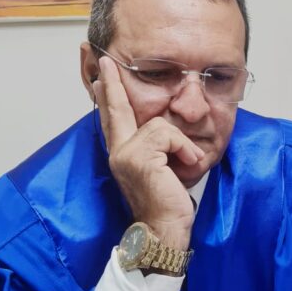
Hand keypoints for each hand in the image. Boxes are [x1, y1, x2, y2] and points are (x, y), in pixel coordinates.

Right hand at [92, 57, 203, 246]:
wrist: (164, 229)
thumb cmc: (167, 203)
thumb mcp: (162, 167)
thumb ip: (157, 146)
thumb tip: (165, 126)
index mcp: (122, 153)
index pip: (113, 118)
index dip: (107, 96)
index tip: (103, 74)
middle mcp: (117, 151)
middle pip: (116, 110)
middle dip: (113, 83)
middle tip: (106, 61)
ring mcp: (125, 154)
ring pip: (158, 125)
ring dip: (181, 143)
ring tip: (187, 162)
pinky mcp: (139, 157)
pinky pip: (168, 135)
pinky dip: (184, 149)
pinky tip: (188, 165)